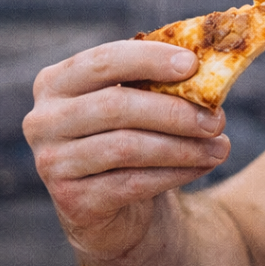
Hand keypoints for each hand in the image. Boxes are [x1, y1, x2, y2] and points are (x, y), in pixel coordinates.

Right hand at [23, 41, 230, 260]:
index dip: (149, 59)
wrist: (115, 206)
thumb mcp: (139, 102)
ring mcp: (52, 163)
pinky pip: (132, 183)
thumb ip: (160, 80)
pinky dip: (175, 173)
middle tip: (217, 119)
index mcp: (57, 82)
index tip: (193, 65)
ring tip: (220, 147)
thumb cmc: (131, 136)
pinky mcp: (72, 201)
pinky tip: (202, 166)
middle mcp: (43, 120)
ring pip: (127, 147)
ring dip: (183, 147)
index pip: (102, 61)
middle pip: (116, 106)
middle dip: (175, 111)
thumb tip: (210, 64)